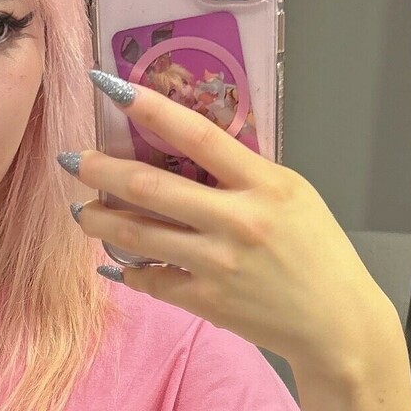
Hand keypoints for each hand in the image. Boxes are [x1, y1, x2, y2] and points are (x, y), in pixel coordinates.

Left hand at [67, 70, 395, 377]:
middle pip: (151, 188)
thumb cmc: (320, 253)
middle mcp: (236, 222)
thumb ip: (246, 170)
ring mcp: (218, 264)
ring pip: (139, 235)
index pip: (197, 135)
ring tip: (81, 210)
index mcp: (264, 184)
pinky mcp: (207, 302)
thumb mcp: (295, 194)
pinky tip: (112, 261)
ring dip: (100, 219)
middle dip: (101, 170)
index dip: (150, 107)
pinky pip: (151, 279)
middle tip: (73, 159)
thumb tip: (189, 145)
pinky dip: (126, 269)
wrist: (337, 324)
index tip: (110, 87)